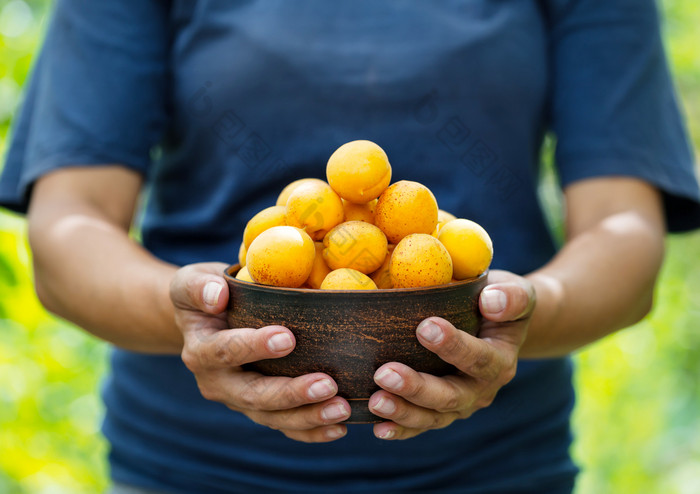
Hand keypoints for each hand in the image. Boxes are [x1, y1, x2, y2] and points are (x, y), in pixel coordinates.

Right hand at [170, 262, 350, 442]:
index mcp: (201, 351)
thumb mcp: (192, 281)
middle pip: (253, 395)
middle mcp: (217, 383)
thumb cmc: (207, 293)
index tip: (288, 338)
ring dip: (308, 417)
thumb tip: (216, 296)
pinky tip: (340, 428)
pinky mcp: (260, 410)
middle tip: (328, 385)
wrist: (205, 320)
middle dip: (291, 393)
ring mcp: (239, 401)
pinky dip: (311, 431)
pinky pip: (285, 426)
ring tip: (341, 410)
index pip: (225, 351)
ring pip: (272, 417)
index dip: (255, 347)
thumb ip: (199, 287)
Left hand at [368, 269, 534, 439]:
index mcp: (500, 360)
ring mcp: (461, 404)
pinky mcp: (441, 411)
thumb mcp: (517, 293)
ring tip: (375, 402)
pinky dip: (400, 428)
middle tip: (384, 374)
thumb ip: (511, 297)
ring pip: (433, 416)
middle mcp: (481, 389)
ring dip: (403, 411)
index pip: (478, 357)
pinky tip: (377, 427)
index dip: (453, 346)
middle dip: (417, 387)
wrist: (499, 324)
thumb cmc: (498, 302)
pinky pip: (420, 424)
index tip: (424, 327)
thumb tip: (492, 301)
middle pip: (450, 396)